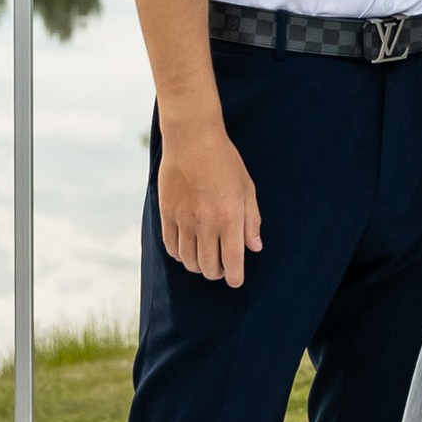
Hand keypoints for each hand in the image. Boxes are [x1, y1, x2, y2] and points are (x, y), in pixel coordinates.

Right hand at [158, 121, 261, 286]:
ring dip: (197, 266)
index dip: (234, 277)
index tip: (235, 281)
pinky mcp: (167, 213)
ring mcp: (184, 219)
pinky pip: (171, 246)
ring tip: (204, 260)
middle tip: (220, 269)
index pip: (232, 262)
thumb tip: (254, 248)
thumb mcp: (247, 189)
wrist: (193, 140)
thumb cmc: (225, 162)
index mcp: (230, 218)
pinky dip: (179, 255)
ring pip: (188, 260)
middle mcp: (206, 223)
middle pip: (208, 266)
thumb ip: (251, 221)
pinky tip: (186, 250)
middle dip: (216, 273)